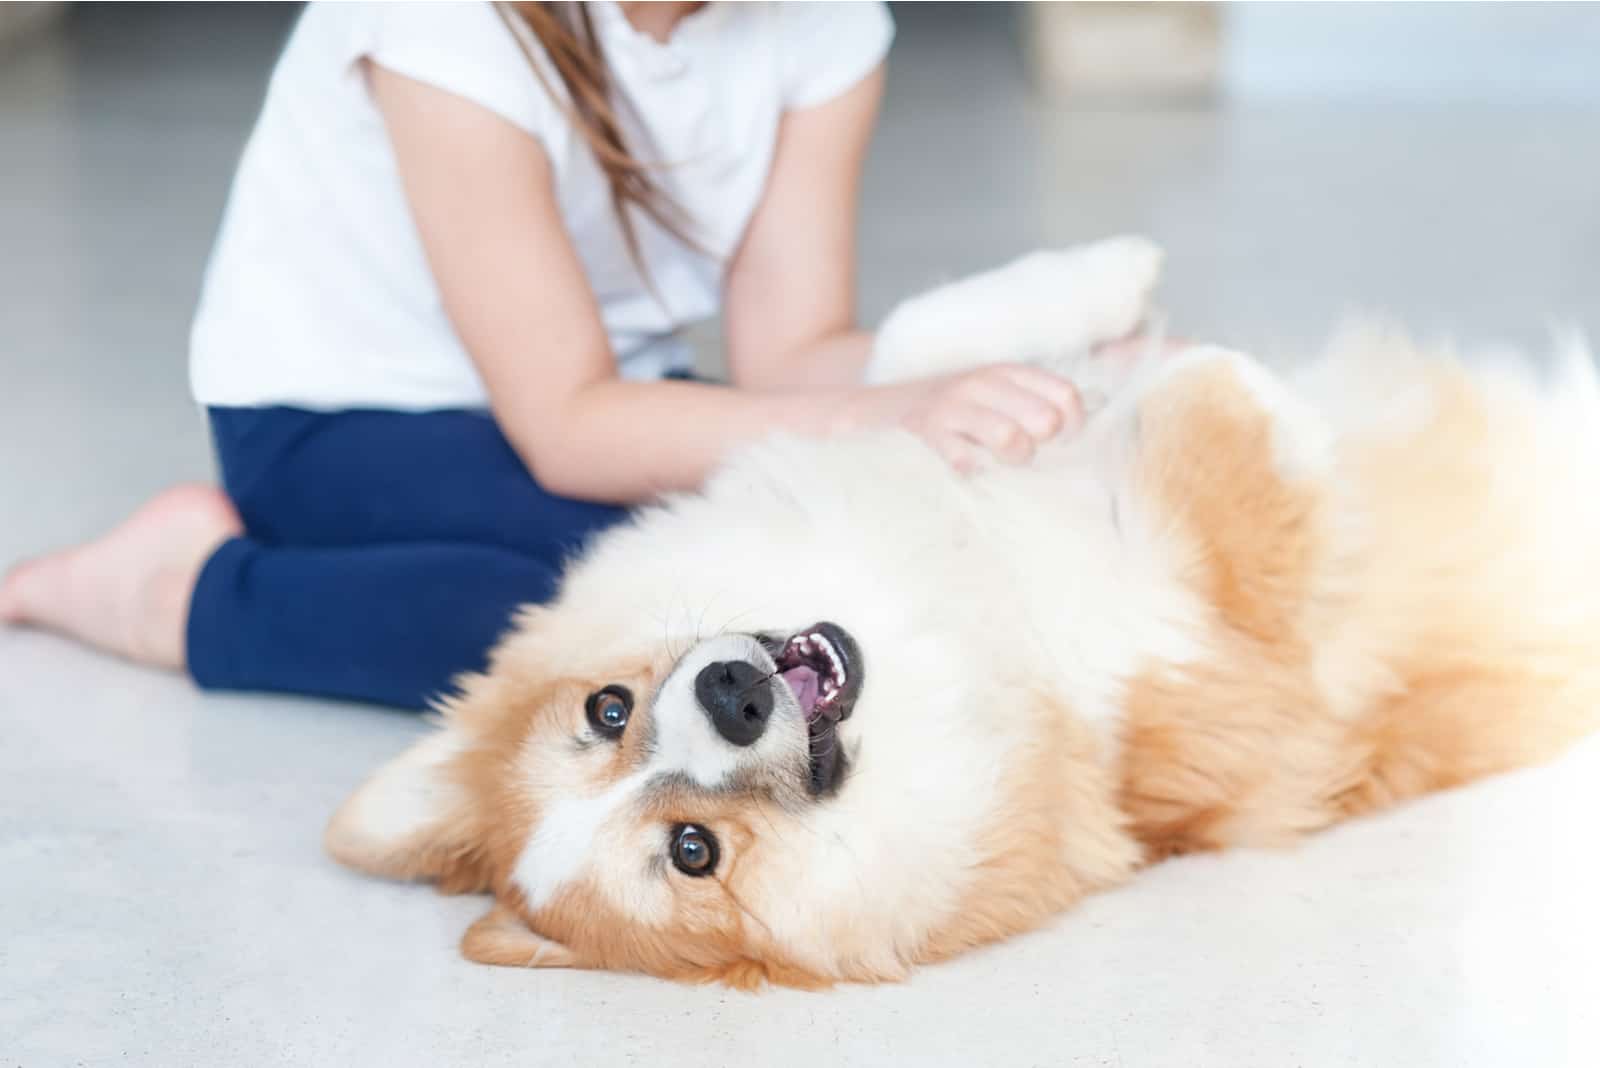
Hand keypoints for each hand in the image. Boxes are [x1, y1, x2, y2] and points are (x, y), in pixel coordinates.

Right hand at [840, 364, 1083, 471]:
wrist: (870, 414)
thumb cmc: (945, 417)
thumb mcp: (989, 398)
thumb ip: (1031, 407)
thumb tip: (1084, 425)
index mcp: (1006, 373)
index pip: (1066, 396)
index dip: (1072, 427)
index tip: (1057, 445)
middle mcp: (982, 383)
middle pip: (1045, 420)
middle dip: (1039, 447)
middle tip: (1017, 454)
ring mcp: (953, 406)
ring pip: (1012, 440)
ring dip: (1009, 461)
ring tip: (991, 461)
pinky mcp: (925, 433)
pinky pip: (966, 462)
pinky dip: (970, 473)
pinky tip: (961, 468)